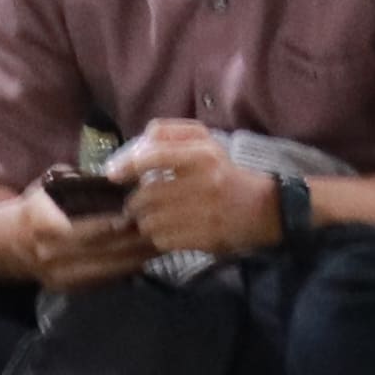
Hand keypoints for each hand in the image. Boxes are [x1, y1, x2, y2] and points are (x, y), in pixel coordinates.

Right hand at [13, 179, 152, 288]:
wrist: (4, 245)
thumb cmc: (33, 208)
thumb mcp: (49, 185)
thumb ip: (78, 180)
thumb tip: (116, 175)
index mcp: (45, 224)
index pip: (94, 227)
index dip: (122, 223)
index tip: (145, 212)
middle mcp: (53, 254)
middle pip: (107, 250)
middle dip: (139, 240)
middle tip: (165, 226)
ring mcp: (60, 276)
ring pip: (110, 270)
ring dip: (139, 257)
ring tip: (162, 242)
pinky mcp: (68, 289)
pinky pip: (103, 281)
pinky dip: (126, 270)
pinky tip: (144, 258)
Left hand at [111, 120, 280, 260]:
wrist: (261, 209)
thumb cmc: (223, 172)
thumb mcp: (204, 142)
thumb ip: (169, 135)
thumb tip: (134, 148)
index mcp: (203, 153)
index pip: (154, 155)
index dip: (127, 164)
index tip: (113, 173)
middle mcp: (204, 181)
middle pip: (147, 195)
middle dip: (135, 202)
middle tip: (138, 204)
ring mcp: (204, 212)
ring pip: (150, 220)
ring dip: (145, 221)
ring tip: (154, 217)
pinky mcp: (203, 238)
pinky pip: (162, 240)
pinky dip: (158, 236)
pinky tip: (169, 230)